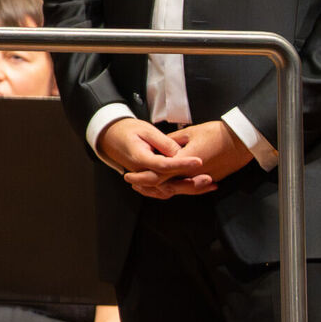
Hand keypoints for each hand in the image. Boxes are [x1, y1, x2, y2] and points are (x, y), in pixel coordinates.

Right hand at [96, 117, 214, 199]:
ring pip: (167, 191)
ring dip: (188, 190)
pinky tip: (196, 188)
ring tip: (208, 185)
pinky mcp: (147, 181)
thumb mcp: (146, 130)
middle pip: (166, 184)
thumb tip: (181, 153)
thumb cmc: (128, 131)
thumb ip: (164, 143)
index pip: (163, 165)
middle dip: (190, 183)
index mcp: (139, 158)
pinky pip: (163, 191)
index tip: (199, 161)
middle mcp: (140, 173)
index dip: (182, 164)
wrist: (111, 137)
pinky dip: (180, 191)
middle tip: (209, 178)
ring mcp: (143, 179)